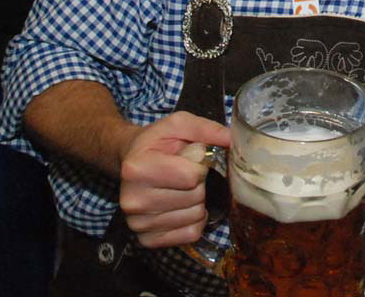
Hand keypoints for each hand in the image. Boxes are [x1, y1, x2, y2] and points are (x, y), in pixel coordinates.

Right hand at [119, 111, 230, 247]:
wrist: (132, 162)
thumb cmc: (157, 143)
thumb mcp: (178, 124)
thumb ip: (206, 129)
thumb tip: (232, 139)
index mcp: (137, 169)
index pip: (191, 176)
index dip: (201, 166)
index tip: (191, 160)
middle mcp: (133, 199)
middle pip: (195, 197)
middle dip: (200, 184)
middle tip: (186, 175)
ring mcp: (138, 223)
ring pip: (195, 217)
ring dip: (198, 202)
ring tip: (183, 189)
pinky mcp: (147, 240)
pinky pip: (190, 234)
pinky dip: (194, 221)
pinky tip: (183, 207)